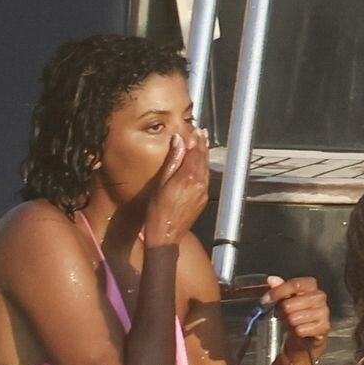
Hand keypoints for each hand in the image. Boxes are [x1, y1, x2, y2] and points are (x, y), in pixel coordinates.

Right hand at [146, 127, 209, 243]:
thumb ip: (172, 160)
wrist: (166, 235)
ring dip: (205, 154)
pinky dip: (204, 167)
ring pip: (206, 168)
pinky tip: (200, 163)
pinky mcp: (203, 199)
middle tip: (202, 132)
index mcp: (188, 176)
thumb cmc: (157, 210)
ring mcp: (203, 191)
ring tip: (203, 142)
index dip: (195, 140)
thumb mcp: (161, 183)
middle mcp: (200, 182)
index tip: (195, 129)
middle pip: (203, 158)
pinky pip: (206, 178)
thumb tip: (178, 141)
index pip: (194, 152)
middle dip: (202, 144)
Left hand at [263, 275, 329, 364]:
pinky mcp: (324, 327)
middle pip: (292, 303)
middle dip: (281, 311)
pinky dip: (296, 332)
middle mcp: (320, 296)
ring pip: (295, 318)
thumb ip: (280, 289)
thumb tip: (271, 279)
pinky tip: (298, 331)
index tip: (266, 300)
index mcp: (311, 286)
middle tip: (281, 315)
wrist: (305, 337)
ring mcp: (324, 312)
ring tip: (290, 323)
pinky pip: (301, 329)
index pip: (295, 284)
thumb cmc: (295, 315)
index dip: (278, 291)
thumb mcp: (285, 301)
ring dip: (289, 323)